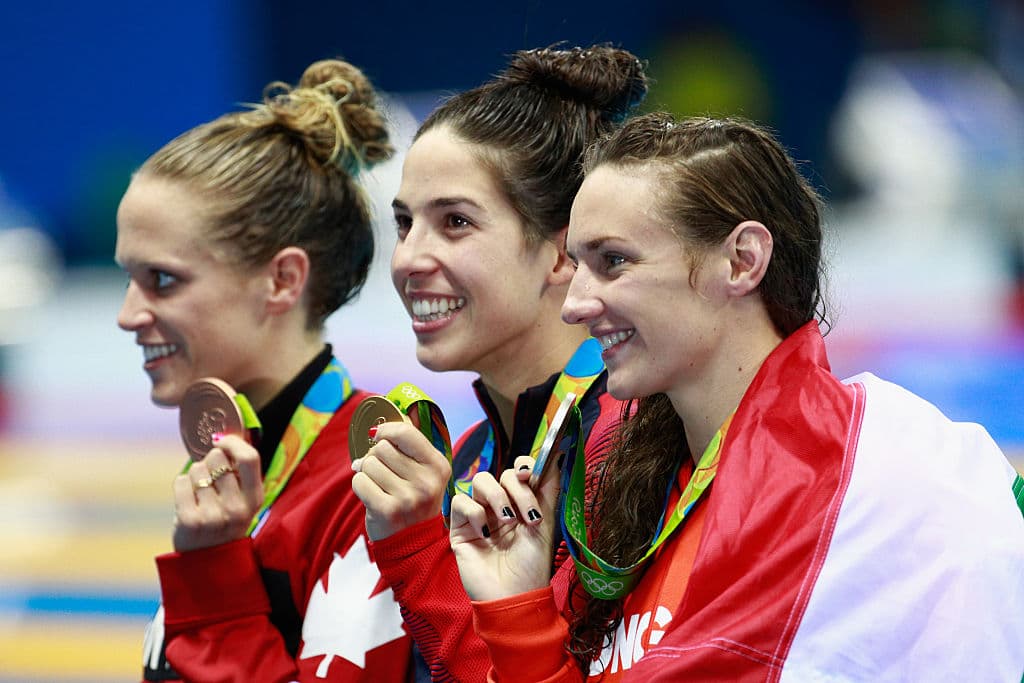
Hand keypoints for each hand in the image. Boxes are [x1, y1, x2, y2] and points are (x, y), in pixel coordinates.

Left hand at [171, 434, 263, 552]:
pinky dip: (181, 486)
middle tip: (211, 479)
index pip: (249, 458)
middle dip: (211, 461)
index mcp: (255, 499)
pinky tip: (188, 500)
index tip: (221, 441)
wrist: (208, 563)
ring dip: (195, 476)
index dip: (233, 442)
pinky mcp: (189, 520)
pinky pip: (181, 481)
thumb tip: (224, 437)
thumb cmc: (226, 522)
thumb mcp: (244, 501)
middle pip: (218, 458)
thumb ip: (240, 473)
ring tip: (200, 495)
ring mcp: (213, 515)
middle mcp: (237, 508)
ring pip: (197, 468)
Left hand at [351, 421, 452, 540]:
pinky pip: (359, 481)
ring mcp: (408, 497)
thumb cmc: (414, 501)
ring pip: (368, 464)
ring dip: (367, 473)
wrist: (413, 543)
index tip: (380, 436)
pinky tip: (371, 495)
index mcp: (438, 466)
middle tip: (382, 472)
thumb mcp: (424, 473)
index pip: (406, 432)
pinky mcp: (387, 510)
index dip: (386, 430)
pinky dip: (360, 486)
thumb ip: (408, 447)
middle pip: (382, 447)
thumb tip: (378, 427)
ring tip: (379, 486)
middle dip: (375, 456)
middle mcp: (426, 481)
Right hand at [449, 455, 560, 601]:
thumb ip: (549, 487)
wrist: (514, 596)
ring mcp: (480, 515)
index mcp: (522, 503)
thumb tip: (556, 453)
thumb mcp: (546, 522)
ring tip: (507, 522)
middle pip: (502, 473)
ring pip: (480, 480)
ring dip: (497, 497)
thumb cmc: (532, 565)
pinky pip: (460, 502)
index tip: (531, 475)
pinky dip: (475, 513)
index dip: (525, 465)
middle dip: (517, 490)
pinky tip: (486, 534)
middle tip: (527, 516)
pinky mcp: (460, 527)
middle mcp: (501, 506)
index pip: (520, 469)